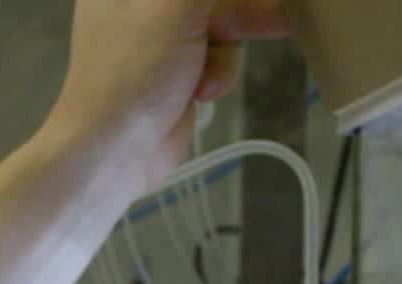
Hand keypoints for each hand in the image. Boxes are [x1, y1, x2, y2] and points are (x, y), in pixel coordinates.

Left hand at [42, 0, 291, 196]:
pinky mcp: (178, 73)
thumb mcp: (175, 6)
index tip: (237, 3)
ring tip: (209, 79)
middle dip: (243, 10)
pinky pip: (217, 57)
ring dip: (225, 51)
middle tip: (286, 10)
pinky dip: (218, 73)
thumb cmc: (135, 68)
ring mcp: (161, 40)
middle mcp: (142, 3)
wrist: (114, 150)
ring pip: (222, 24)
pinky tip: (203, 94)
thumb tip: (226, 1)